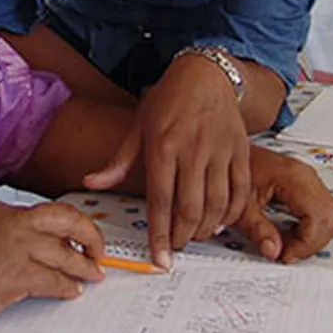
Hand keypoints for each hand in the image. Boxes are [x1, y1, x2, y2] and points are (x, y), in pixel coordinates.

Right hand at [0, 202, 105, 331]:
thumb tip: (19, 251)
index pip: (45, 214)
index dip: (66, 227)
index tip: (75, 237)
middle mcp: (11, 223)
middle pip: (66, 219)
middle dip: (89, 234)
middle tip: (98, 250)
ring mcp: (15, 247)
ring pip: (66, 253)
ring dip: (85, 266)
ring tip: (94, 274)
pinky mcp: (16, 275)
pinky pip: (55, 280)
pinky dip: (68, 287)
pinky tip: (72, 292)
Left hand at [84, 53, 250, 269]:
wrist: (205, 74)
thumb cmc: (168, 100)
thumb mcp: (137, 126)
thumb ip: (118, 161)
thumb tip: (91, 182)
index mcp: (163, 146)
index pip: (160, 201)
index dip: (160, 234)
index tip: (160, 259)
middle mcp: (193, 150)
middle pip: (190, 209)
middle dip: (183, 237)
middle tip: (176, 246)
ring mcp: (220, 151)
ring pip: (218, 204)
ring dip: (207, 229)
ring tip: (195, 235)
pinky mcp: (240, 151)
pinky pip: (241, 191)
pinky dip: (233, 213)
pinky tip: (221, 220)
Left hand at [234, 147, 332, 262]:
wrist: (225, 155)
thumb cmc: (231, 172)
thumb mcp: (240, 206)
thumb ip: (256, 229)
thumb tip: (273, 251)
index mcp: (293, 177)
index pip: (317, 217)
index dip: (305, 243)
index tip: (286, 254)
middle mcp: (306, 176)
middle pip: (330, 218)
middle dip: (312, 243)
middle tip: (288, 253)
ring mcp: (308, 179)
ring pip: (330, 216)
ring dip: (313, 237)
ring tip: (288, 245)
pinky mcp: (305, 186)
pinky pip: (321, 211)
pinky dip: (311, 229)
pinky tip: (290, 234)